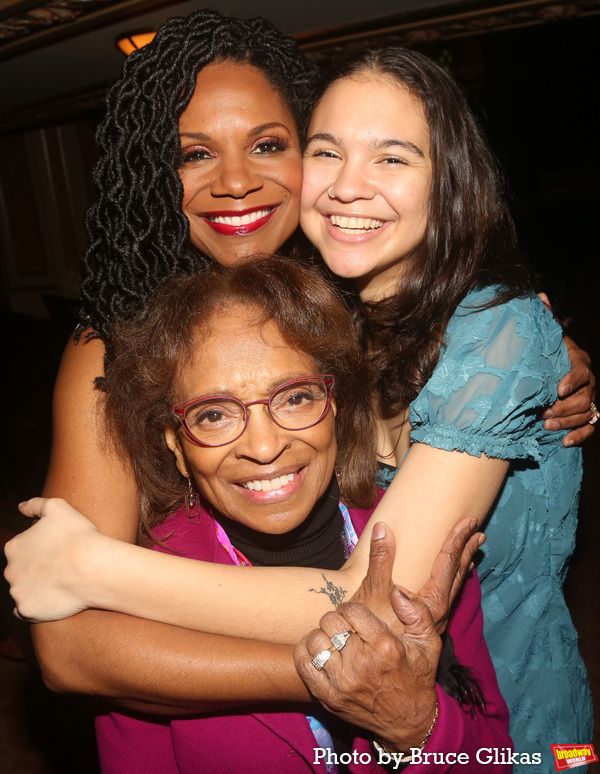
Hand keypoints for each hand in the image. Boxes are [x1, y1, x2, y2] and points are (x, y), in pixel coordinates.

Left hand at [4, 497, 100, 620]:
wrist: (92, 568)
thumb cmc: (77, 536)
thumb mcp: (57, 507)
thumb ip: (35, 505)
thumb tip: (20, 508)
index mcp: (14, 546)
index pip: (20, 549)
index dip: (39, 550)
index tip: (57, 551)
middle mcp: (10, 570)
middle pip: (19, 571)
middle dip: (34, 570)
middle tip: (59, 568)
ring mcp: (17, 592)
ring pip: (22, 590)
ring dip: (35, 588)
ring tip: (60, 584)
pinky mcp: (28, 611)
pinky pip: (25, 611)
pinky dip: (35, 607)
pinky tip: (51, 599)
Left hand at [294, 589, 438, 751]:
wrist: (408, 722)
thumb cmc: (417, 676)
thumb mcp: (428, 642)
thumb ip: (416, 611)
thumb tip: (395, 590)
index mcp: (385, 647)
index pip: (351, 610)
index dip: (351, 609)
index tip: (356, 618)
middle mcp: (362, 665)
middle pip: (330, 622)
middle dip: (336, 620)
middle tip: (345, 629)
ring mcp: (343, 683)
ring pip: (315, 640)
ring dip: (322, 636)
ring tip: (334, 641)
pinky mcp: (329, 697)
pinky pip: (304, 664)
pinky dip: (306, 652)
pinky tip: (320, 651)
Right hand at [351, 518, 482, 635]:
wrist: (375, 670)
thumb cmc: (374, 633)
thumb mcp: (373, 592)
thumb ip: (380, 560)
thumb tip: (383, 528)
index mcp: (431, 601)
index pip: (447, 563)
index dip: (457, 539)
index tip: (468, 522)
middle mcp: (438, 611)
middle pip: (457, 575)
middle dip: (467, 551)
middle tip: (479, 532)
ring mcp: (433, 620)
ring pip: (453, 588)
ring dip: (461, 566)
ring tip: (470, 552)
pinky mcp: (425, 626)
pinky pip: (445, 596)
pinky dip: (451, 582)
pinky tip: (448, 582)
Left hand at [544, 335, 595, 445]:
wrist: (548, 360)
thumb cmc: (542, 353)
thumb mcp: (541, 346)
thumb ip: (536, 350)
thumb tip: (517, 353)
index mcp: (579, 362)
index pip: (581, 372)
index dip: (572, 382)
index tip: (559, 390)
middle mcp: (588, 382)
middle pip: (584, 398)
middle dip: (563, 408)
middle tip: (543, 414)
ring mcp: (589, 398)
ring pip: (586, 414)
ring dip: (566, 422)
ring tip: (547, 426)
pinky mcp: (587, 413)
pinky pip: (589, 427)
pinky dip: (579, 435)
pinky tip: (565, 441)